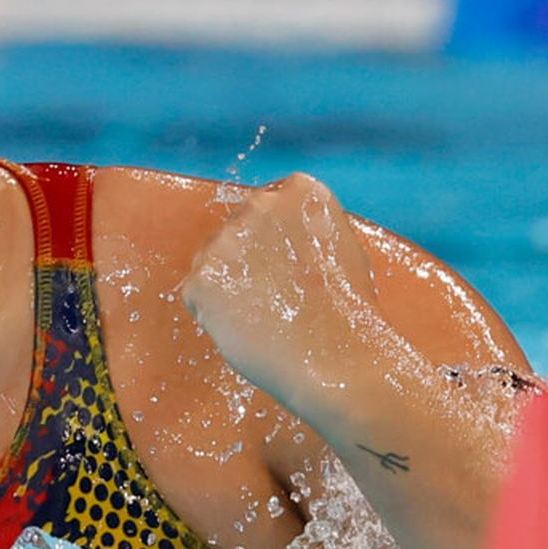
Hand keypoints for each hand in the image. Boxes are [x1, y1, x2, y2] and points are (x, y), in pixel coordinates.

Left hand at [181, 173, 383, 415]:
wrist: (337, 357)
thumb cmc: (350, 311)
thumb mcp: (341, 247)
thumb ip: (305, 229)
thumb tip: (279, 238)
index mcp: (300, 191)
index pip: (270, 205)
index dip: (273, 239)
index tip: (284, 264)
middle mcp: (259, 204)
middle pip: (238, 228)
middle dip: (247, 258)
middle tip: (272, 296)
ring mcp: (227, 239)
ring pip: (214, 259)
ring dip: (229, 283)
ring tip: (262, 316)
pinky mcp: (202, 277)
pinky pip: (198, 292)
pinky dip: (213, 312)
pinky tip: (245, 327)